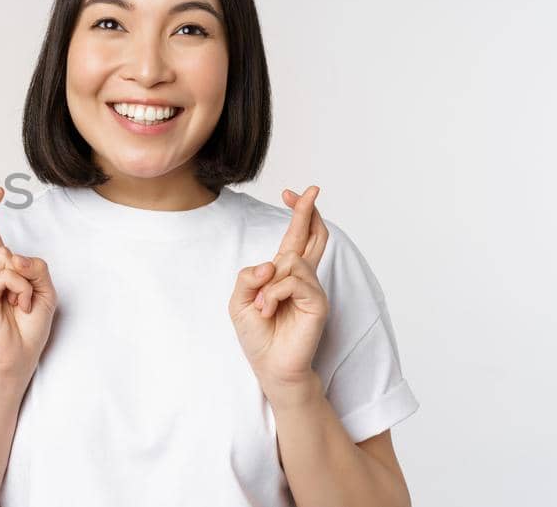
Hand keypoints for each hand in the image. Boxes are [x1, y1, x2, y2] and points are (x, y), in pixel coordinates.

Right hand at [0, 182, 58, 381]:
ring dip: (25, 278)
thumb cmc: (29, 326)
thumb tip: (12, 256)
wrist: (18, 358)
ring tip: (23, 301)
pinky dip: (21, 288)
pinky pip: (6, 273)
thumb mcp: (44, 289)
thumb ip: (33, 266)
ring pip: (4, 254)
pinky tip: (18, 305)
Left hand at [228, 185, 330, 401]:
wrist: (270, 366)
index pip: (295, 238)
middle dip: (308, 211)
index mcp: (283, 275)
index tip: (291, 193)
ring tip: (261, 306)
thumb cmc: (258, 335)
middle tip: (309, 190)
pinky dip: (273, 294)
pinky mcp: (318, 303)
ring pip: (291, 262)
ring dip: (268, 284)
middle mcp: (301, 278)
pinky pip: (293, 282)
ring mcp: (312, 290)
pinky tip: (268, 310)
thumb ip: (248, 276)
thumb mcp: (239, 301)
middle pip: (313, 237)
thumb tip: (271, 263)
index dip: (297, 214)